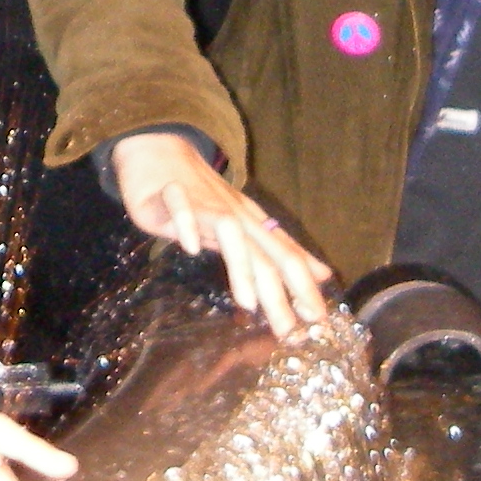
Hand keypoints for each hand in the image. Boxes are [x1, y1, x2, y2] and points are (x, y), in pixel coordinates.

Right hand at [108, 130, 330, 337]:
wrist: (160, 148)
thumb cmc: (203, 194)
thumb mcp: (244, 225)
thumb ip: (277, 251)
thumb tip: (320, 275)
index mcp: (252, 224)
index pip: (285, 256)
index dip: (303, 287)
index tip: (317, 321)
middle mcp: (234, 214)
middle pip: (263, 252)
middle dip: (280, 293)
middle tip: (289, 332)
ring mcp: (204, 202)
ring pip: (229, 232)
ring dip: (241, 267)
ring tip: (249, 304)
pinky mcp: (170, 193)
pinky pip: (181, 207)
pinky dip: (187, 224)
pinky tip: (189, 247)